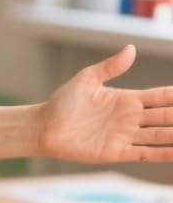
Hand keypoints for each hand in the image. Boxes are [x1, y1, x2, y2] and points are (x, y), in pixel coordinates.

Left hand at [39, 45, 172, 162]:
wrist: (43, 126)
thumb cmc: (62, 102)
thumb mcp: (87, 80)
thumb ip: (110, 67)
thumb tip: (131, 48)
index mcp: (127, 99)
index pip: (161, 97)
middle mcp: (131, 118)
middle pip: (167, 116)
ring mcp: (126, 136)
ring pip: (162, 135)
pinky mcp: (117, 152)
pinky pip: (146, 154)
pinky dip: (165, 154)